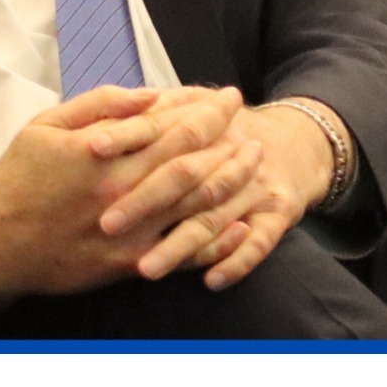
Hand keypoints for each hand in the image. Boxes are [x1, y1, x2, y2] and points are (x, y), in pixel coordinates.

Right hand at [0, 86, 253, 321]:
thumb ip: (101, 106)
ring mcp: (130, 232)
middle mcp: (123, 192)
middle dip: (228, 139)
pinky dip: (217, 239)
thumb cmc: (17, 180)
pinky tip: (240, 223)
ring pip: (196, 205)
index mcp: (105, 154)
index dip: (206, 110)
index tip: (227, 97)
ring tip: (254, 161)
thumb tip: (150, 95)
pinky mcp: (129, 265)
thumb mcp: (47, 125)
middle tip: (250, 123)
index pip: (171, 126)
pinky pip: (184, 252)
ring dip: (232, 181)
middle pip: (193, 162)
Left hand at [88, 91, 334, 289]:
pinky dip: (236, 261)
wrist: (294, 144)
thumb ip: (154, 109)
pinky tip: (210, 281)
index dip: (126, 136)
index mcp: (204, 124)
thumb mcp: (194, 105)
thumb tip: (104, 116)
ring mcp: (255, 186)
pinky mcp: (278, 214)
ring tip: (145, 269)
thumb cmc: (225, 129)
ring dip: (180, 246)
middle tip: (106, 225)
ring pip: (215, 218)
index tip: (91, 149)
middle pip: (184, 177)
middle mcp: (230, 153)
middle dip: (144, 201)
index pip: (160, 127)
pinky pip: (261, 242)